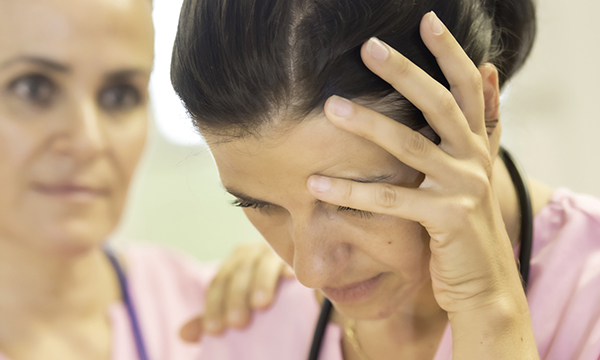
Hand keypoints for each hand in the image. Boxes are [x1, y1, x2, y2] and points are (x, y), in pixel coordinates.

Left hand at [180, 241, 292, 341]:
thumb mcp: (238, 304)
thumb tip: (183, 334)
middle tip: (237, 323)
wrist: (300, 280)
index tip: (214, 330)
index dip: (214, 306)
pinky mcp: (300, 254)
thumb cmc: (266, 293)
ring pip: (264, 262)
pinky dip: (291, 266)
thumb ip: (215, 315)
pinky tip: (290, 278)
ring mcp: (277, 250)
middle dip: (236, 297)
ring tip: (261, 304)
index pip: (218, 283)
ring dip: (261, 281)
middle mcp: (254, 253)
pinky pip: (294, 258)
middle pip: (239, 272)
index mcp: (235, 264)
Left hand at [307, 12, 536, 357]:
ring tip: (331, 106)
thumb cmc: (465, 229)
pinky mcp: (448, 219)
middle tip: (368, 47)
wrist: (484, 285)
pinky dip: (352, 192)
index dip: (450, 52)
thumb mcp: (474, 172)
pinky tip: (316, 185)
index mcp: (476, 146)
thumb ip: (479, 127)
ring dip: (369, 124)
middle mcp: (474, 161)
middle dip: (405, 72)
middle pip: (440, 105)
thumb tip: (486, 70)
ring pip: (411, 146)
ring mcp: (465, 189)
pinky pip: (392, 200)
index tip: (428, 21)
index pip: (466, 88)